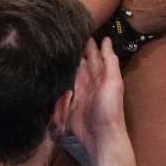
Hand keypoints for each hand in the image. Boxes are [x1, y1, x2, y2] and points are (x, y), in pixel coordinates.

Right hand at [68, 38, 128, 158]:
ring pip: (72, 74)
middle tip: (66, 36)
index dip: (89, 44)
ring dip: (67, 64)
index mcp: (102, 76)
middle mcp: (90, 83)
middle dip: (76, 51)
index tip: (81, 29)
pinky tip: (52, 73)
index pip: (94, 55)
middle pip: (82, 63)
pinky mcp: (70, 105)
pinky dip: (59, 81)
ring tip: (58, 50)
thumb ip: (110, 62)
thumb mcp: (113, 82)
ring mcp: (79, 94)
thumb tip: (107, 41)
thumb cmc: (110, 109)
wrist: (101, 137)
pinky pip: (63, 90)